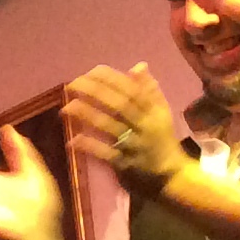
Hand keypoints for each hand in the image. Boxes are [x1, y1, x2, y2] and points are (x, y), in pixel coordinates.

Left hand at [63, 64, 183, 196]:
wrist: (172, 175)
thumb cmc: (162, 139)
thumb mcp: (161, 113)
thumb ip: (149, 90)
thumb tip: (138, 65)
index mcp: (153, 111)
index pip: (132, 90)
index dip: (112, 79)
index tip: (92, 70)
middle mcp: (145, 126)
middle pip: (120, 105)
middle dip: (96, 92)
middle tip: (73, 84)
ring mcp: (135, 145)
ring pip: (111, 127)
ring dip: (88, 116)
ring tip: (67, 107)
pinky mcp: (126, 165)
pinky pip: (107, 155)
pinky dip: (90, 147)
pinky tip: (73, 140)